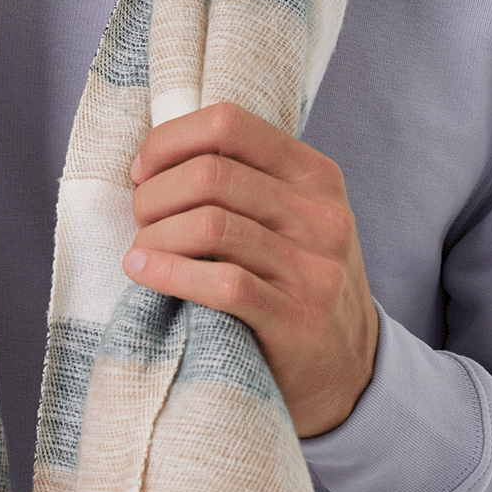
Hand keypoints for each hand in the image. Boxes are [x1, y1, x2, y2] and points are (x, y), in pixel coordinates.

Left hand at [123, 102, 378, 437]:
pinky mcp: (296, 319)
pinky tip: (143, 271)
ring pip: (209, 225)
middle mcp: (320, 216)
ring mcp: (312, 269)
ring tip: (140, 251)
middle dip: (154, 194)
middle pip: (210, 174)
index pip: (229, 124)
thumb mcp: (293, 219)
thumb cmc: (298, 283)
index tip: (142, 172)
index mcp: (315, 175)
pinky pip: (220, 284)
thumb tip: (153, 160)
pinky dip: (167, 272)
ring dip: (155, 236)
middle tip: (140, 221)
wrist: (351, 368)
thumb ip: (244, 183)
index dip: (170, 141)